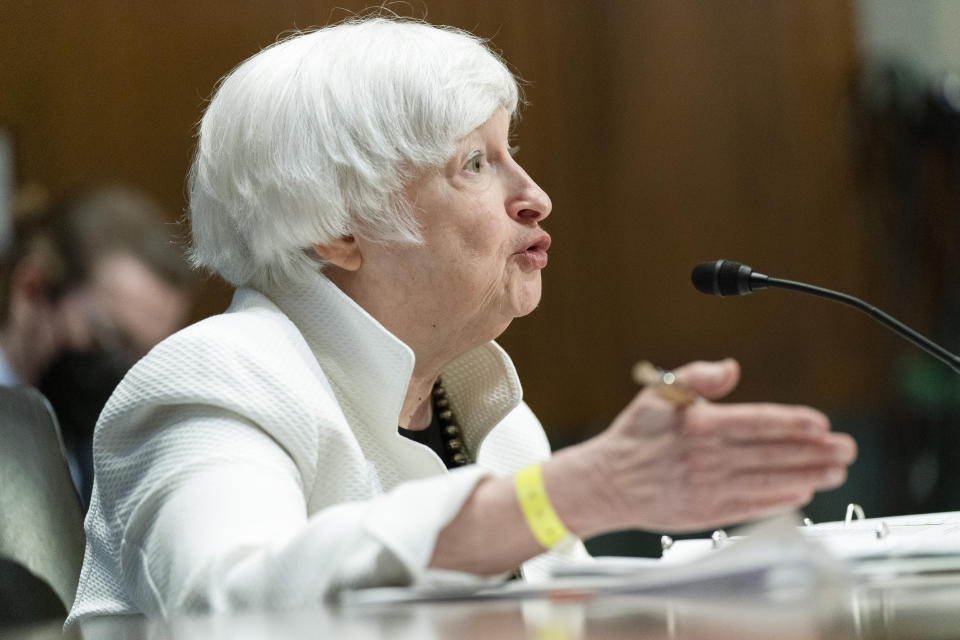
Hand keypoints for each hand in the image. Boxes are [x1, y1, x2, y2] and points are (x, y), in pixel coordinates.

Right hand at [572, 358, 856, 533]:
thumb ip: (697, 377)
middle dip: (815, 452)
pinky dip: (780, 500)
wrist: (606, 483)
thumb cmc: (634, 436)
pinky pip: (753, 506)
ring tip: (836, 471)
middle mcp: (709, 459)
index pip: (757, 423)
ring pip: (770, 481)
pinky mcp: (708, 513)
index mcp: (699, 426)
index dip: (792, 423)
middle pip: (773, 454)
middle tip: (846, 449)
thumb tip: (731, 367)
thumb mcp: (657, 395)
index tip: (821, 424)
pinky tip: (802, 493)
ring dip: (808, 476)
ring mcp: (710, 488)